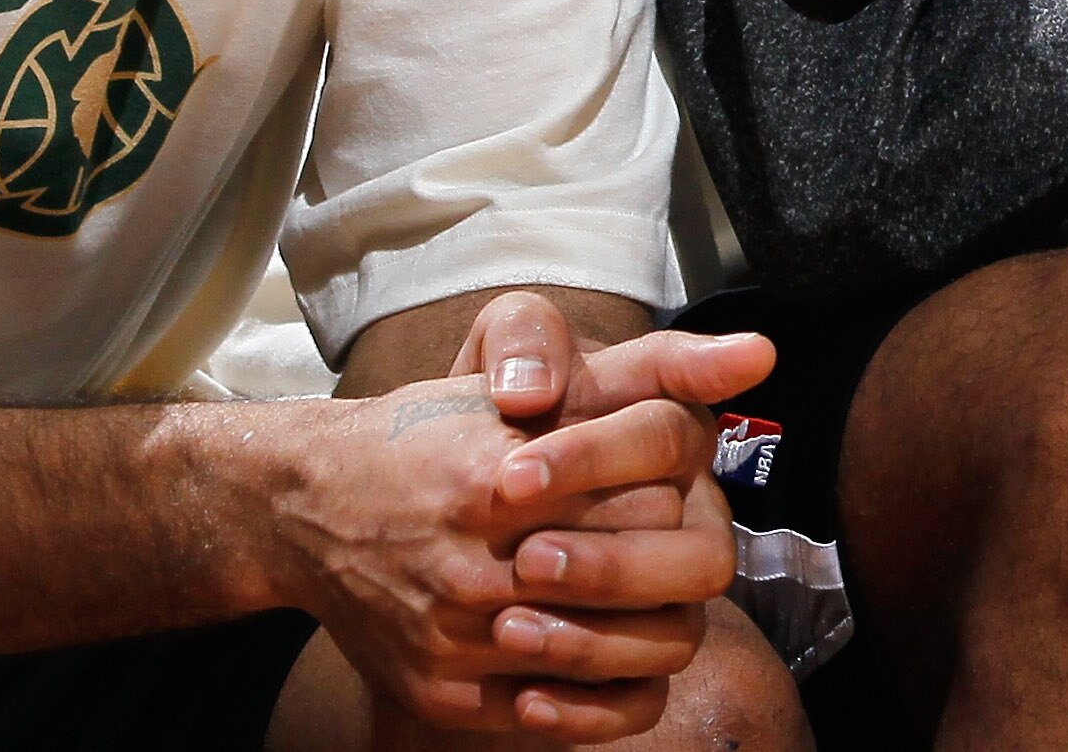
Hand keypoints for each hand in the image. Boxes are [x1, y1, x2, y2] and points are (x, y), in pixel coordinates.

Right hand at [262, 293, 767, 738]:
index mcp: (505, 475)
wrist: (308, 506)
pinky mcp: (445, 693)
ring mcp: (460, 637)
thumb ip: (649, 366)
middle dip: (669, 549)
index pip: (657, 491)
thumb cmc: (434, 430)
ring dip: (654, 624)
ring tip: (642, 599)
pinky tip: (608, 659)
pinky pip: (576, 717)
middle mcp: (478, 561)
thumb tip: (759, 353)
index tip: (655, 475)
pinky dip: (611, 695)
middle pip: (654, 572)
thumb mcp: (527, 372)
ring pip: (630, 654)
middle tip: (655, 538)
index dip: (673, 481)